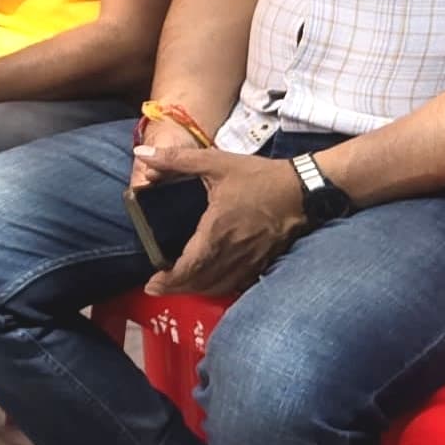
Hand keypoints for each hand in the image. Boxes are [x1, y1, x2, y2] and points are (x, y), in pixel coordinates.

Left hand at [137, 143, 308, 296]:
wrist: (303, 190)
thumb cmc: (258, 176)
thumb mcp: (215, 161)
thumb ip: (175, 159)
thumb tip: (141, 155)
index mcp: (217, 230)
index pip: (190, 266)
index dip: (169, 280)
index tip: (152, 284)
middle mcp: (234, 252)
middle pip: (201, 282)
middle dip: (177, 288)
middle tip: (158, 287)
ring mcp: (251, 261)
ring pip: (220, 286)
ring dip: (197, 290)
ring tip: (179, 285)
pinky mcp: (264, 262)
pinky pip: (238, 284)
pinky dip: (220, 287)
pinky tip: (211, 281)